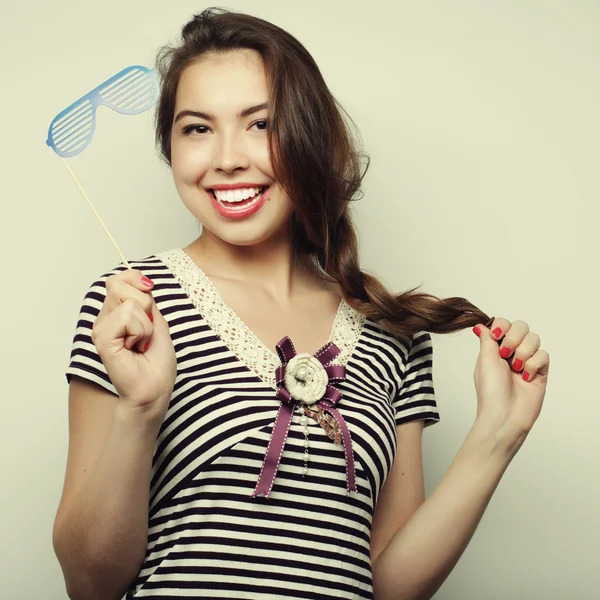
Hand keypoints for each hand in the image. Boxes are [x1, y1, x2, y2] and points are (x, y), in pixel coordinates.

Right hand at [91, 269, 176, 421]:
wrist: (155, 387)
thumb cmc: (156, 361)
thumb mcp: (156, 321)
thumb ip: (146, 300)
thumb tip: (142, 280)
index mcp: (116, 313)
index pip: (119, 278)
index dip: (135, 279)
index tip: (149, 293)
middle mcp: (104, 318)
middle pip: (120, 284)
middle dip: (145, 304)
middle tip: (145, 331)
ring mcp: (100, 327)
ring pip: (127, 300)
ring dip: (145, 324)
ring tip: (141, 342)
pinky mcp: (101, 337)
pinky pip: (126, 316)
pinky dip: (140, 331)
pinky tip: (135, 348)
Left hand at [472, 318, 549, 448]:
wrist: (505, 414)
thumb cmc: (491, 390)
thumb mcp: (484, 360)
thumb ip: (487, 339)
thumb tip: (480, 325)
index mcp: (494, 348)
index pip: (504, 324)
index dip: (503, 326)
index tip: (498, 335)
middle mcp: (511, 352)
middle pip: (521, 327)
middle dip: (514, 338)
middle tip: (506, 354)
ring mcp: (526, 361)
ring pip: (534, 339)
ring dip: (523, 353)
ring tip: (516, 369)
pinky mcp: (540, 371)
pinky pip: (544, 355)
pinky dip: (533, 365)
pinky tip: (525, 378)